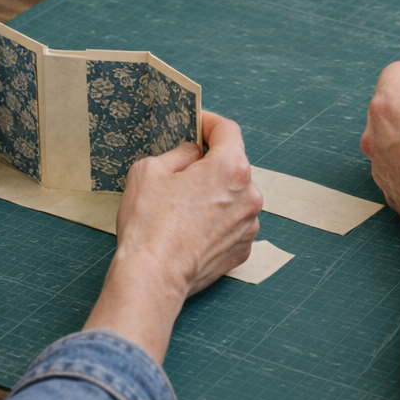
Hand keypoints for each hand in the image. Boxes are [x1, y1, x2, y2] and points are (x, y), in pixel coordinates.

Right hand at [85, 112, 261, 362]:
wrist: (153, 277)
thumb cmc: (149, 224)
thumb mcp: (150, 170)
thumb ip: (178, 154)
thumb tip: (192, 153)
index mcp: (230, 168)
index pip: (227, 130)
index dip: (208, 123)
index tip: (196, 124)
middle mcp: (249, 195)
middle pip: (232, 165)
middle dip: (209, 163)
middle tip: (182, 169)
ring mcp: (250, 225)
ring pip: (233, 196)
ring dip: (214, 194)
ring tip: (183, 206)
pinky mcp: (243, 249)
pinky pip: (232, 223)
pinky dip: (217, 220)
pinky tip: (191, 228)